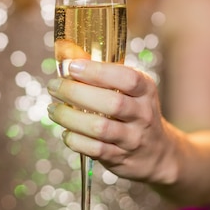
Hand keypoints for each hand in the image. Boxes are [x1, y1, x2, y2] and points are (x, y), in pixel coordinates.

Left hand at [47, 59, 176, 184]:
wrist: (157, 152)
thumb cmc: (133, 111)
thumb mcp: (126, 89)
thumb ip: (98, 70)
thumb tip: (65, 51)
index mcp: (145, 90)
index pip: (127, 78)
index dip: (97, 71)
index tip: (72, 66)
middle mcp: (143, 114)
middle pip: (112, 103)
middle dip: (76, 93)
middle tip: (54, 86)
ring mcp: (133, 138)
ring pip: (100, 128)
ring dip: (70, 117)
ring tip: (53, 109)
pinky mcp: (120, 158)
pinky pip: (95, 149)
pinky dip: (75, 140)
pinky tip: (66, 132)